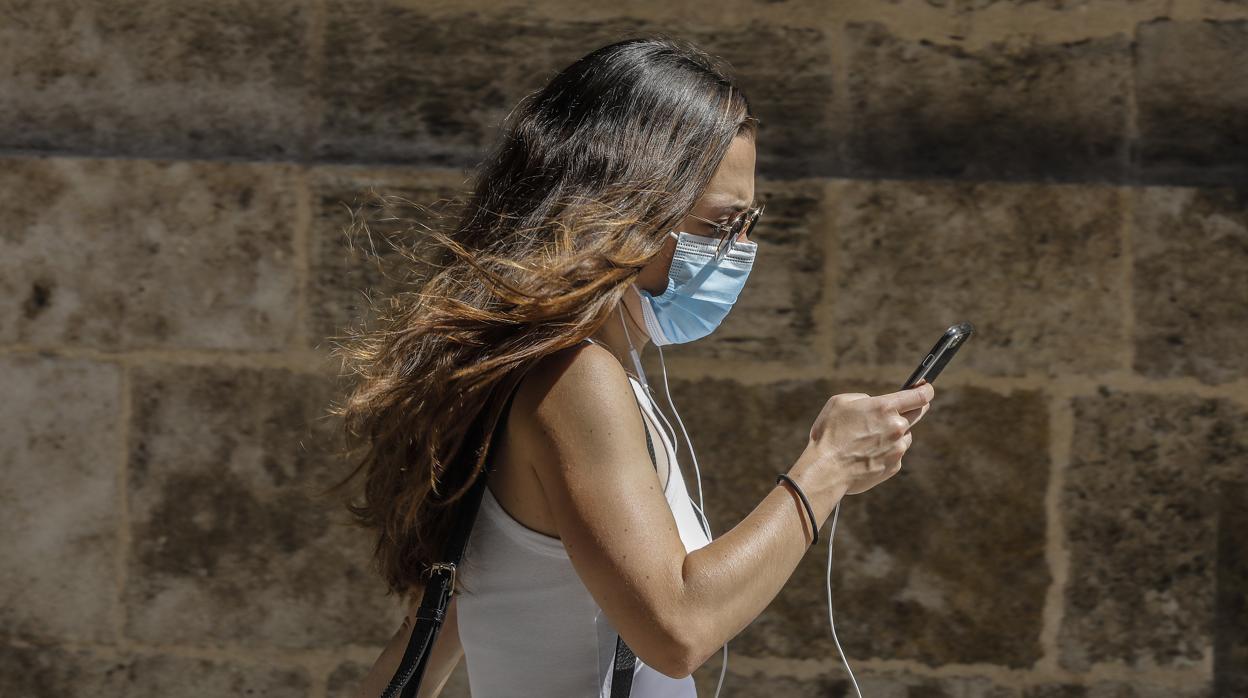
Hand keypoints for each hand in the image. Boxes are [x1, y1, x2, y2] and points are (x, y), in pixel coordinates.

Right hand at [803, 379, 934, 496]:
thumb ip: (863, 399)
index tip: (926, 388)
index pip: (920, 395)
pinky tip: (867, 453)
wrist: (827, 470)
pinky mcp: (895, 466)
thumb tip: (873, 403)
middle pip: (919, 413)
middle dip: (916, 408)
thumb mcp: (840, 402)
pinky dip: (886, 451)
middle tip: (906, 408)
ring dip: (895, 433)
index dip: (926, 390)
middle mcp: (897, 427)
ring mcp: (898, 448)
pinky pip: (896, 453)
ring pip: (905, 435)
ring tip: (870, 438)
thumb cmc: (829, 433)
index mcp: (884, 407)